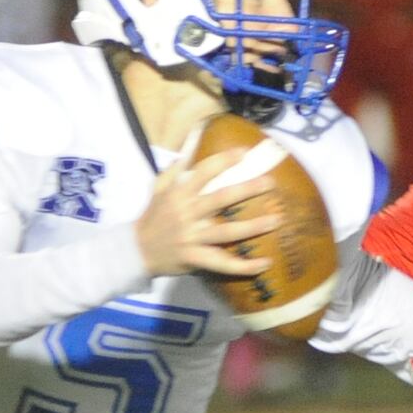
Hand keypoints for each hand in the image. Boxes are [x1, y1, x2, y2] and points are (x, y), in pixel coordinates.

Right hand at [135, 149, 279, 276]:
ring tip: (276, 220)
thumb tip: (191, 147)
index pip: (203, 172)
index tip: (245, 152)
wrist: (136, 250)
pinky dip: (244, 266)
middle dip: (247, 190)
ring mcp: (192, 237)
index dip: (223, 160)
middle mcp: (187, 213)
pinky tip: (265, 263)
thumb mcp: (158, 188)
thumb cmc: (153, 216)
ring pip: (227, 232)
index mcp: (179, 193)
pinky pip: (223, 263)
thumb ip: (175, 169)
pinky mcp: (195, 258)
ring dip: (253, 227)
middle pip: (221, 199)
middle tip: (270, 182)